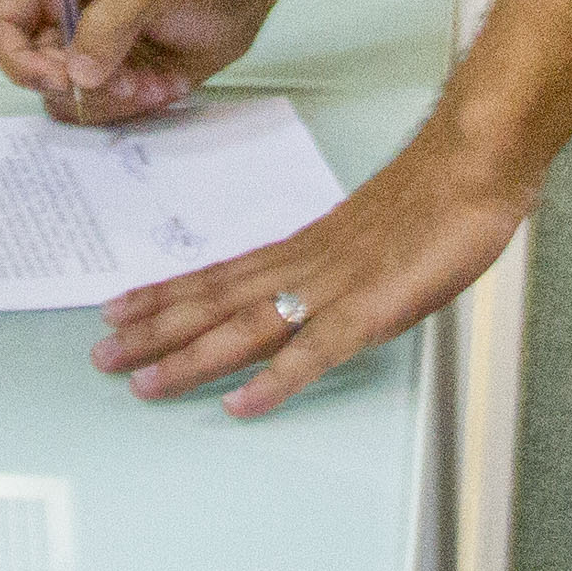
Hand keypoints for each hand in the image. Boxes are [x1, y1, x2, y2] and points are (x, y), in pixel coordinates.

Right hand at [0, 0, 277, 123]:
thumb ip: (109, 25)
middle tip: (128, 77)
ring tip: (150, 75)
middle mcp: (52, 20)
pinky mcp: (104, 80)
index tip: (65, 77)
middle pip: (32, 76)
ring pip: (65, 101)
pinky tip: (159, 81)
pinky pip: (96, 114)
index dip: (22, 63)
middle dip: (84, 85)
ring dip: (112, 98)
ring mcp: (78, 53)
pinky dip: (129, 107)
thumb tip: (79, 72)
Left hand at [89, 121, 530, 416]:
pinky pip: (315, 353)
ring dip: (191, 358)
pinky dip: (276, 381)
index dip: (164, 296)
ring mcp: (332, 289)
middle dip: (153, 331)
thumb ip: (331, 265)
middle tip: (101, 355)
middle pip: (214, 302)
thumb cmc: (429, 198)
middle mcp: (302, 266)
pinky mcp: (370, 311)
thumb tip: (304, 290)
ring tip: (145, 382)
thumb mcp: (365, 235)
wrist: (470, 165)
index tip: (117, 310)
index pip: (216, 275)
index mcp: (299, 248)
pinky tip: (243, 405)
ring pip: (245, 328)